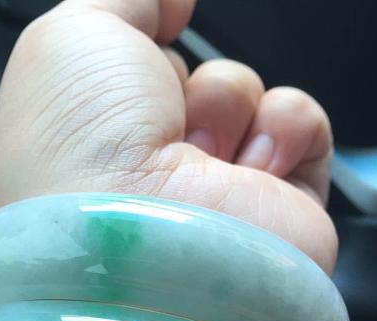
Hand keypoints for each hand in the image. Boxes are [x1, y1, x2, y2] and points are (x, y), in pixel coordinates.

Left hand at [0, 0, 336, 273]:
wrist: (139, 240)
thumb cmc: (81, 147)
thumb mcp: (74, 36)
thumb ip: (129, 2)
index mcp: (97, 141)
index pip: (141, 75)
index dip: (142, 58)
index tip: (139, 56)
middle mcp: (153, 173)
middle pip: (194, 82)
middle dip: (180, 81)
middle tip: (156, 121)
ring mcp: (214, 195)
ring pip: (248, 100)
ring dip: (227, 102)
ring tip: (197, 152)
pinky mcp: (274, 214)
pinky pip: (301, 130)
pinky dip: (286, 125)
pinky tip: (251, 161)